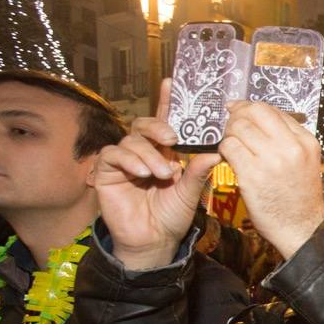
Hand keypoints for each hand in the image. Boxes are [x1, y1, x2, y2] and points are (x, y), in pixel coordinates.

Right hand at [94, 79, 219, 269]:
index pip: (166, 122)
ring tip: (163, 173)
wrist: (154, 241)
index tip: (172, 83)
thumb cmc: (172, 216)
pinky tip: (142, 173)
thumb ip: (198, 172)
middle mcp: (144, 152)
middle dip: (158, 127)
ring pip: (131, 140)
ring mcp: (124, 161)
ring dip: (148, 154)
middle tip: (173, 139)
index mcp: (166, 152)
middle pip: (144, 125)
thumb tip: (216, 152)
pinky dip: (129, 160)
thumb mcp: (190, 192)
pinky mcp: (107, 172)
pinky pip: (113, 154)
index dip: (167, 102)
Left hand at [218, 101, 323, 258]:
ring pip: (238, 128)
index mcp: (306, 141)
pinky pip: (229, 148)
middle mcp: (291, 147)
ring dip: (229, 134)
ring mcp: (271, 161)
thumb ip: (288, 138)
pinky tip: (229, 159)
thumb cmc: (299, 196)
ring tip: (232, 146)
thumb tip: (259, 117)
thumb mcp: (306, 161)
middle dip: (237, 115)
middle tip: (231, 125)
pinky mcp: (252, 175)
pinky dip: (224, 150)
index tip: (239, 110)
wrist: (300, 228)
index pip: (272, 110)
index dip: (250, 107)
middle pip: (254, 113)